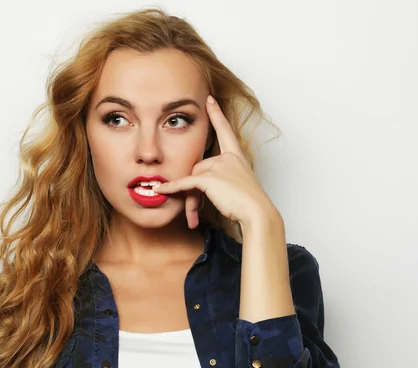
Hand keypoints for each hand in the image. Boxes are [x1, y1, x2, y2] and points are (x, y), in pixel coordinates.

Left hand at [154, 95, 277, 228]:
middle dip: (196, 188)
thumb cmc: (248, 204)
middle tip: (196, 211)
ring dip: (192, 198)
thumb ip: (217, 178)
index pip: (225, 130)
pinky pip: (185, 183)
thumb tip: (196, 182)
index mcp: (236, 156)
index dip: (216, 115)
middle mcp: (228, 157)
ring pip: (193, 177)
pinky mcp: (209, 178)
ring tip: (195, 217)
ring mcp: (219, 166)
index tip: (210, 100)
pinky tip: (161, 189)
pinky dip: (172, 188)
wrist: (256, 212)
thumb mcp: (234, 186)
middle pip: (199, 166)